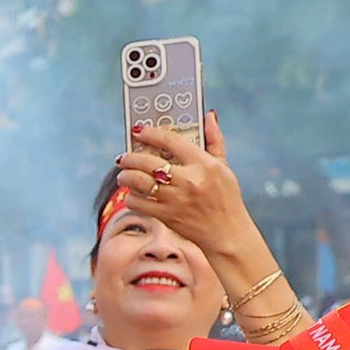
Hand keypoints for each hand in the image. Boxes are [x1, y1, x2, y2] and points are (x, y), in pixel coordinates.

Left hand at [117, 112, 250, 256]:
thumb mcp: (224, 167)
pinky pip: (138, 203)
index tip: (137, 130)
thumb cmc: (225, 197)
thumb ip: (214, 140)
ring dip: (125, 176)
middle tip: (123, 157)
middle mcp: (189, 180)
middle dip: (129, 158)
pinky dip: (130, 197)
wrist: (226, 233)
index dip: (150, 133)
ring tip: (123, 175)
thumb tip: (208, 116)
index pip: (171, 141)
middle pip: (148, 162)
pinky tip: (132, 194)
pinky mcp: (167, 216)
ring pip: (139, 182)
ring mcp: (176, 199)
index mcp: (205, 164)